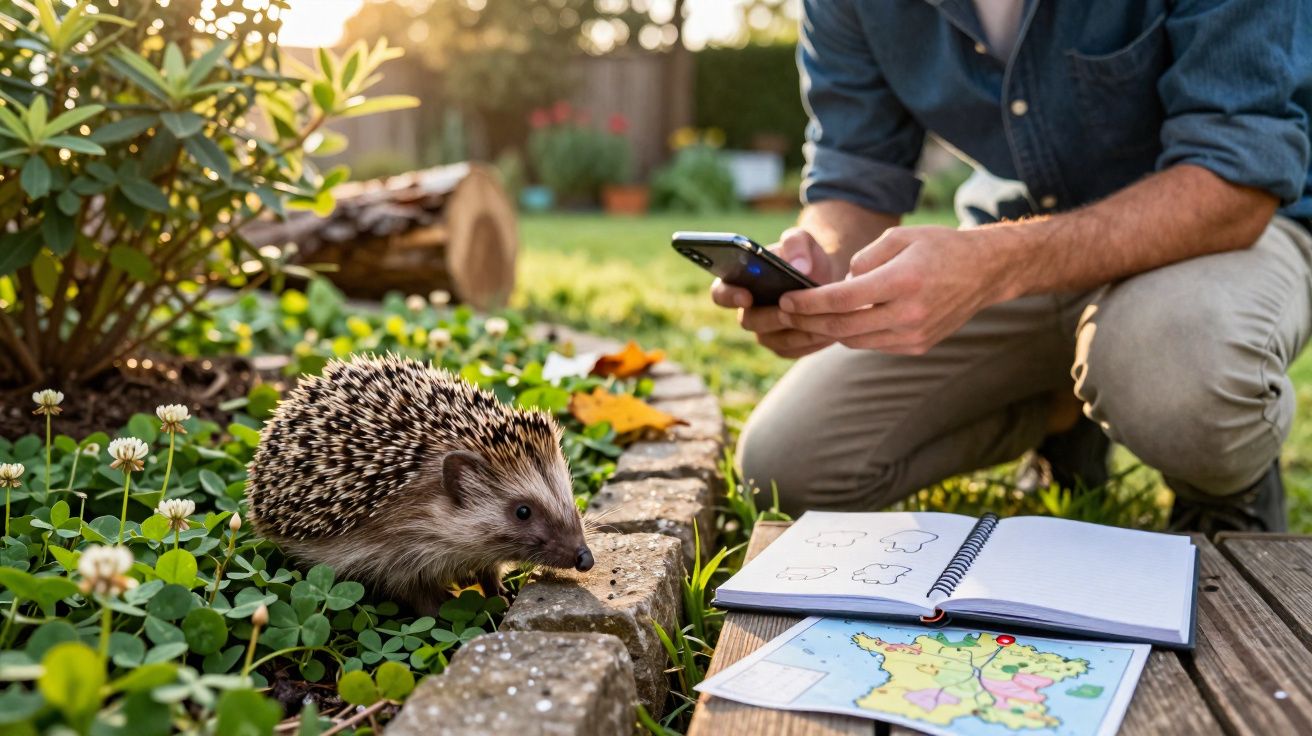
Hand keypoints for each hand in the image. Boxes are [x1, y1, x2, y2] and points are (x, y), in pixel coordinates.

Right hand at [710, 227, 839, 357]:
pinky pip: (793, 350)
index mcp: (739, 283)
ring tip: (819, 317)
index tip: (746, 295)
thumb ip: (796, 243)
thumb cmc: (805, 256)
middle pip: (748, 321)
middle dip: (769, 316)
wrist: (827, 277)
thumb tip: (798, 266)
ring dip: (796, 329)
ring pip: (773, 340)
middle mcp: (747, 311)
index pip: (720, 293)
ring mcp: (764, 333)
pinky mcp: (785, 348)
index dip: (729, 296)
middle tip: (789, 309)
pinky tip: (829, 329)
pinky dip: (811, 341)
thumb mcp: (802, 240)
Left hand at [777, 226, 1017, 354]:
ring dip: (826, 331)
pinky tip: (839, 323)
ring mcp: (914, 334)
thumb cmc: (939, 247)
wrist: (985, 272)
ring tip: (804, 319)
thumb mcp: (900, 236)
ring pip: (855, 340)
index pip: (841, 299)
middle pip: (842, 327)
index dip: (808, 303)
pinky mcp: (918, 346)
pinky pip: (873, 344)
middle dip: (807, 322)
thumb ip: (863, 259)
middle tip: (783, 315)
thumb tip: (840, 284)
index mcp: (902, 281)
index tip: (785, 301)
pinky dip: (853, 335)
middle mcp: (909, 313)